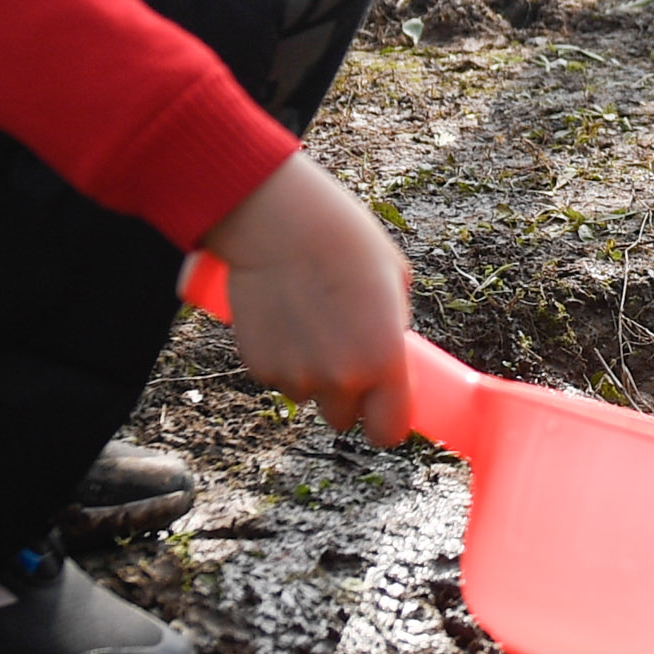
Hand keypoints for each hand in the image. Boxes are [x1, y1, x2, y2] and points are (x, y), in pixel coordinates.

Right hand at [202, 154, 417, 442]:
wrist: (281, 223)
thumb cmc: (345, 241)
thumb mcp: (394, 283)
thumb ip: (392, 331)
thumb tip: (389, 353)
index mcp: (384, 361)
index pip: (389, 430)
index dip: (387, 423)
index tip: (383, 410)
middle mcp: (341, 378)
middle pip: (344, 418)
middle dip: (346, 396)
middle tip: (342, 355)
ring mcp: (296, 375)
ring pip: (307, 395)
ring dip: (310, 374)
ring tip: (309, 323)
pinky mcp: (259, 365)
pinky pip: (277, 376)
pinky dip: (281, 358)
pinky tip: (283, 318)